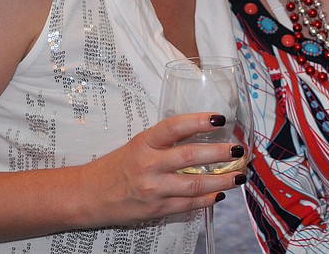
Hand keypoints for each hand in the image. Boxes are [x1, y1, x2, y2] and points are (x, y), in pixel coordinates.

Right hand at [81, 112, 245, 226]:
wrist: (89, 195)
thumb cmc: (117, 166)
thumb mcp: (139, 144)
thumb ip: (167, 141)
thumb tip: (202, 133)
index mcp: (144, 143)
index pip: (175, 127)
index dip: (199, 121)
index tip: (220, 118)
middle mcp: (149, 165)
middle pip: (190, 156)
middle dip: (219, 153)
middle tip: (238, 150)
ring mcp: (153, 189)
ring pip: (195, 184)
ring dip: (222, 180)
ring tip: (239, 175)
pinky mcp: (156, 210)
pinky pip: (188, 204)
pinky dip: (207, 199)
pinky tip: (220, 193)